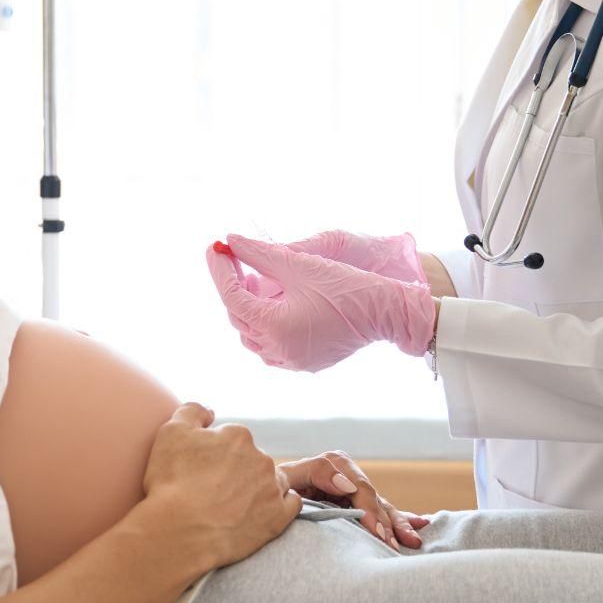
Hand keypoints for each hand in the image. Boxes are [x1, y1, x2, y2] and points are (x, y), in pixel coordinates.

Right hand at [141, 403, 301, 570]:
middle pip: (252, 460)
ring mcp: (272, 488)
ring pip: (273, 480)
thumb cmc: (172, 482)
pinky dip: (279, 506)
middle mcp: (261, 458)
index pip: (232, 440)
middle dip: (237, 471)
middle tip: (214, 491)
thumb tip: (210, 412)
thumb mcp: (171, 432)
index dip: (216, 454)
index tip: (204, 471)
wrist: (180, 531)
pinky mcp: (278, 518)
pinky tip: (261, 513)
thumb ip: (193, 412)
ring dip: (259, 488)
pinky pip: (291, 504)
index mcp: (238, 436)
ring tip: (235, 506)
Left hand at [206, 235, 436, 371]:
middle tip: (235, 258)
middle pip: (239, 317)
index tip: (215, 247)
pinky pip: (271, 346)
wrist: (386, 311)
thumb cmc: (346, 285)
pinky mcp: (305, 362)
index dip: (220, 269)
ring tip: (255, 279)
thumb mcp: (298, 264)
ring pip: (252, 335)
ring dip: (248, 307)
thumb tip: (230, 241)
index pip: (232, 297)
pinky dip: (265, 324)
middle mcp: (279, 350)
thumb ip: (259, 253)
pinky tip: (274, 301)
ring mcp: (292, 361)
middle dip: (234, 286)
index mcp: (274, 327)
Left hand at [277, 452, 429, 549]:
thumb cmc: (275, 488)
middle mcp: (349, 475)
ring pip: (382, 507)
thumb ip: (314, 472)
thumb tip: (346, 484)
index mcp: (333, 463)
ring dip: (398, 524)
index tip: (374, 530)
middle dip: (384, 522)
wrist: (267, 497)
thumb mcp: (287, 477)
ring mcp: (356, 492)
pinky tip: (421, 524)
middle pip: (373, 498)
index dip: (367, 508)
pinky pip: (385, 512)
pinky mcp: (361, 506)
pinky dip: (402, 519)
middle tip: (390, 544)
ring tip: (412, 541)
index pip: (356, 487)